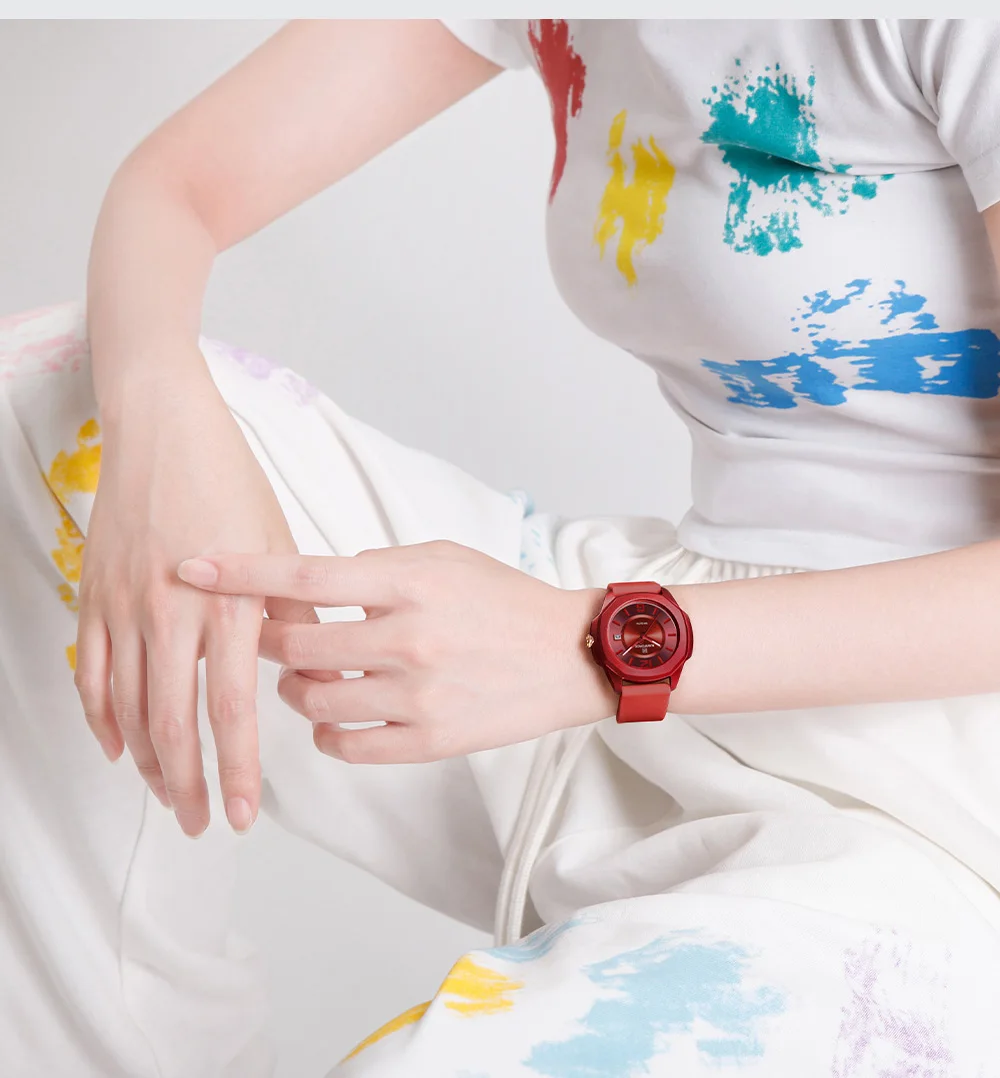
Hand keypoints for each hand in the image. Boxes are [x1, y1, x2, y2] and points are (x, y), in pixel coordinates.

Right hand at [74, 369, 316, 835]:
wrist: (165, 432)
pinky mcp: (95, 597)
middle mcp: (172, 613)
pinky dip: (102, 717)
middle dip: (187, 784)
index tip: (242, 814)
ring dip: (146, 762)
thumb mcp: (282, 548)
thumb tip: (320, 672)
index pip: (230, 710)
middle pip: (172, 724)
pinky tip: (117, 747)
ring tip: (166, 796)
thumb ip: (299, 615)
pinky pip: (92, 673)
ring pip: (128, 709)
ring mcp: (125, 607)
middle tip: (199, 823)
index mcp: (228, 604)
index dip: (235, 770)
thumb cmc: (231, 486)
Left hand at [176, 540, 617, 762]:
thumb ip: (377, 567)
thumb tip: (315, 586)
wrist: (569, 655)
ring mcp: (419, 695)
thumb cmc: (504, 599)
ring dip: (296, 689)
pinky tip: (338, 716)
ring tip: (311, 678)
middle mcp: (409, 637)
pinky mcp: (430, 741)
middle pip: (296, 645)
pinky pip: (347, 746)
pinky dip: (328, 732)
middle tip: (273, 640)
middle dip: (269, 642)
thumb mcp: (443, 558)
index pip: (306, 573)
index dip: (241, 571)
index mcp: (410, 582)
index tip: (192, 567)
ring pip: (313, 700)